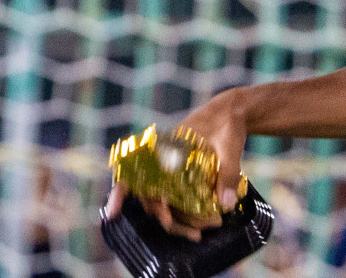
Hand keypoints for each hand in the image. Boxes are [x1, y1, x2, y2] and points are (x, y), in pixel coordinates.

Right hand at [102, 90, 249, 241]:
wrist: (233, 111)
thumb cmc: (226, 123)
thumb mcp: (229, 146)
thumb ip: (228, 174)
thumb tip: (226, 206)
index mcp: (163, 148)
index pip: (131, 170)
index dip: (119, 192)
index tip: (111, 213)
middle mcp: (161, 161)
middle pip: (151, 197)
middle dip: (168, 219)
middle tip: (194, 234)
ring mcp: (170, 171)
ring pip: (164, 203)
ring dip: (179, 221)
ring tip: (200, 233)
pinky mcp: (182, 178)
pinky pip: (176, 200)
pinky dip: (186, 214)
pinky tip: (203, 223)